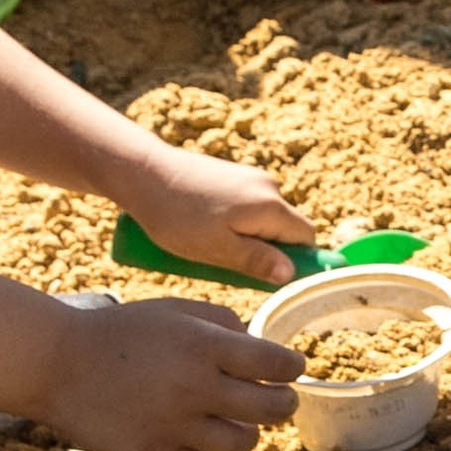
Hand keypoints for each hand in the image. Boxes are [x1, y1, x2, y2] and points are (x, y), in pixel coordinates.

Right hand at [36, 294, 301, 450]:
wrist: (57, 363)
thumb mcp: (176, 310)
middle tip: (280, 400)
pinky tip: (204, 441)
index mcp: (204, 346)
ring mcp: (173, 426)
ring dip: (248, 433)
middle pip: (271, 409)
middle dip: (284, 404)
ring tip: (238, 421)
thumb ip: (224, 324)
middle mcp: (195, 387)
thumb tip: (260, 348)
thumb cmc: (122, 331)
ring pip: (242, 445)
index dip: (292, 367)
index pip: (276, 364)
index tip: (291, 368)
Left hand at [121, 143, 318, 286]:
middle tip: (228, 264)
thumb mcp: (217, 250)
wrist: (144, 173)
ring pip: (264, 218)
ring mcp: (251, 177)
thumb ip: (257, 261)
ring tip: (209, 245)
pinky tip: (204, 227)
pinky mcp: (234, 174)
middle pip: (285, 228)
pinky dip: (236, 222)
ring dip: (248, 237)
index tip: (265, 276)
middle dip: (266, 250)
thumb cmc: (177, 217)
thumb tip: (291, 274)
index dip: (295, 261)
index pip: (306, 237)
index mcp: (270, 206)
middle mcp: (269, 186)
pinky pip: (248, 207)